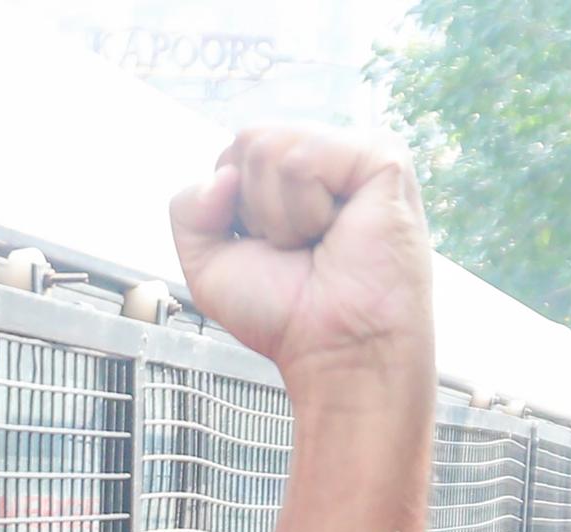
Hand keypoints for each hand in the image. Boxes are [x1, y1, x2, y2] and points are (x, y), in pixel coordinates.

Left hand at [167, 128, 432, 397]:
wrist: (335, 351)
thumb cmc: (286, 315)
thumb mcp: (208, 264)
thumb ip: (187, 209)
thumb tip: (222, 175)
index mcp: (291, 175)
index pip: (232, 154)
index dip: (234, 211)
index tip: (273, 250)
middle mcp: (324, 157)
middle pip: (247, 140)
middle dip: (256, 209)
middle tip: (299, 248)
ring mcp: (355, 154)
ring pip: (270, 148)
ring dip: (281, 216)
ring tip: (319, 243)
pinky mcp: (383, 159)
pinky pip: (305, 158)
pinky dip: (307, 208)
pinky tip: (338, 232)